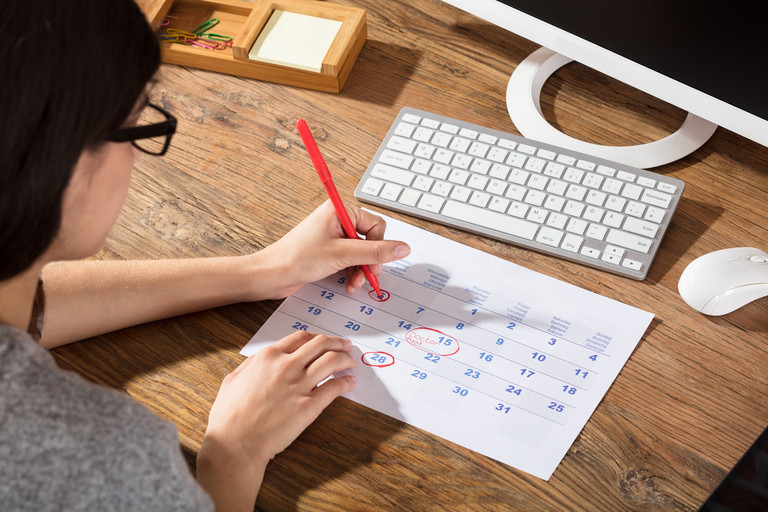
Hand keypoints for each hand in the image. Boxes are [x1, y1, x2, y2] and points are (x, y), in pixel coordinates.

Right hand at [197, 331, 356, 509]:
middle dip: (337, 343)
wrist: (235, 443)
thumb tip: (262, 360)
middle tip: (345, 347)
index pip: (301, 338)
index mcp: (268, 357)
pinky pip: (335, 387)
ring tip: (351, 362)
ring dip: (345, 359)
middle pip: (321, 344)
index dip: (317, 337)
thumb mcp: (233, 379)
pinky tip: (349, 382)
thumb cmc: (230, 416)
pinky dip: (346, 382)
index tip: (325, 341)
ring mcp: (299, 385)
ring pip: (332, 361)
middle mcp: (286, 366)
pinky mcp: (310, 406)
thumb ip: (251, 365)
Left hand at [257, 200, 409, 297]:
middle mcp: (337, 220)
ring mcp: (332, 236)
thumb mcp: (342, 255)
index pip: (376, 225)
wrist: (272, 274)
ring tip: (353, 283)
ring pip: (361, 252)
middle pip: (370, 239)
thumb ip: (376, 252)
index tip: (375, 265)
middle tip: (366, 276)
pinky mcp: (328, 250)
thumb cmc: (297, 258)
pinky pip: (350, 259)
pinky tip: (348, 283)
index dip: (379, 246)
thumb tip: (403, 248)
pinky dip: (352, 272)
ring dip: (361, 269)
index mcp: (340, 210)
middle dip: (370, 261)